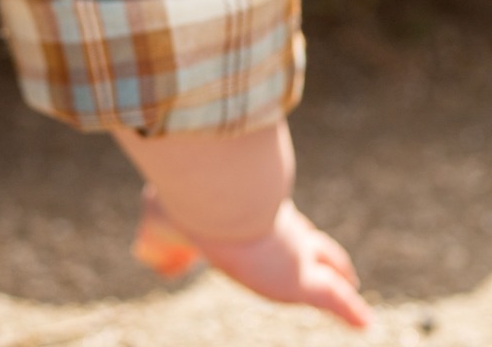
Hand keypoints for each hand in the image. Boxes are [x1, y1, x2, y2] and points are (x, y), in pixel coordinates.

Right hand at [134, 190, 373, 329]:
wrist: (207, 202)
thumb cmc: (182, 207)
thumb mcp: (160, 224)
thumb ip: (159, 247)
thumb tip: (162, 265)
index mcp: (246, 211)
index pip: (271, 220)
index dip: (281, 229)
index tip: (289, 234)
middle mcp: (276, 224)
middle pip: (305, 237)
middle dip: (316, 248)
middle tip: (328, 261)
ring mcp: (295, 251)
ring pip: (327, 263)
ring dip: (339, 275)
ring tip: (349, 285)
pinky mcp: (305, 282)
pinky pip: (335, 299)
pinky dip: (350, 311)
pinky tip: (364, 321)